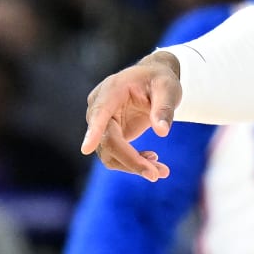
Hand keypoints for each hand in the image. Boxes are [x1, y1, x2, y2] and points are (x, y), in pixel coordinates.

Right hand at [80, 53, 180, 180]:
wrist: (153, 79)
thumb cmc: (159, 79)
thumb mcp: (168, 88)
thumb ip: (164, 108)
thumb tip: (162, 132)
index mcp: (112, 90)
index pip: (99, 113)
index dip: (93, 131)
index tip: (86, 149)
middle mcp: (99, 106)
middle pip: (107, 140)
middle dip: (130, 160)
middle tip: (157, 174)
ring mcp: (101, 122)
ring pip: (109, 152)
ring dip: (133, 165)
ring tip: (161, 171)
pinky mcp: (108, 133)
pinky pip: (114, 154)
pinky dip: (132, 162)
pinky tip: (152, 160)